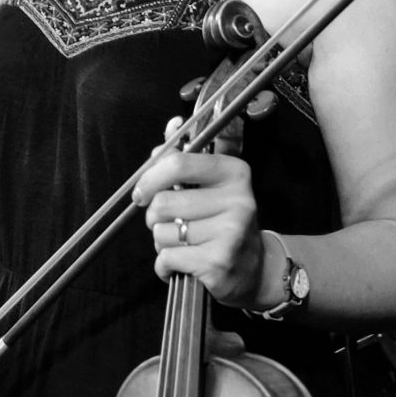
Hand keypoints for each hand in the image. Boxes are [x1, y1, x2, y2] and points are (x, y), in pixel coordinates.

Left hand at [132, 145, 268, 307]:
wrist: (252, 271)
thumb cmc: (223, 223)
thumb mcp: (212, 186)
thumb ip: (187, 157)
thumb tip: (172, 125)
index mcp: (235, 173)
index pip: (179, 164)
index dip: (151, 178)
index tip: (143, 191)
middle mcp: (238, 200)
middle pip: (164, 203)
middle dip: (155, 217)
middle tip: (171, 224)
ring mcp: (231, 233)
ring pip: (162, 232)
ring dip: (162, 242)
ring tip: (183, 244)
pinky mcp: (219, 263)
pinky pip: (167, 258)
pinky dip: (165, 265)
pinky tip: (183, 264)